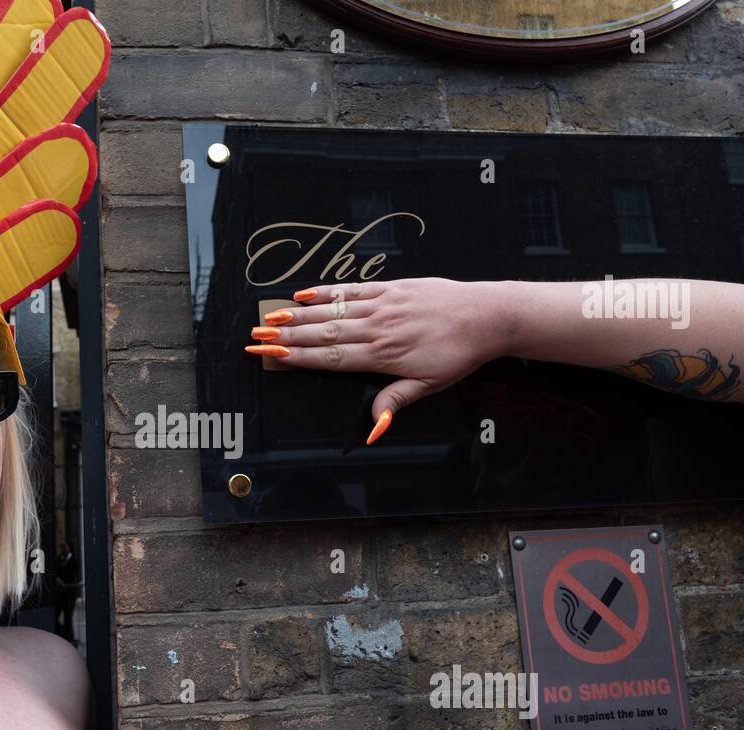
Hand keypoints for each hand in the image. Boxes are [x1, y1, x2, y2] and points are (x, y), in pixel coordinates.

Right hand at [244, 278, 510, 444]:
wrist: (486, 316)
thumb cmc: (458, 354)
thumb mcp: (429, 385)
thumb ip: (394, 401)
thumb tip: (373, 428)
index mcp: (382, 356)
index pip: (330, 357)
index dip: (297, 357)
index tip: (271, 356)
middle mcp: (377, 328)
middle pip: (322, 332)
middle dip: (286, 336)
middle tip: (256, 336)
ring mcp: (383, 305)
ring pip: (332, 310)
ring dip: (299, 314)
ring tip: (270, 317)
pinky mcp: (392, 287)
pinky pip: (352, 288)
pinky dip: (326, 291)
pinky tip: (304, 294)